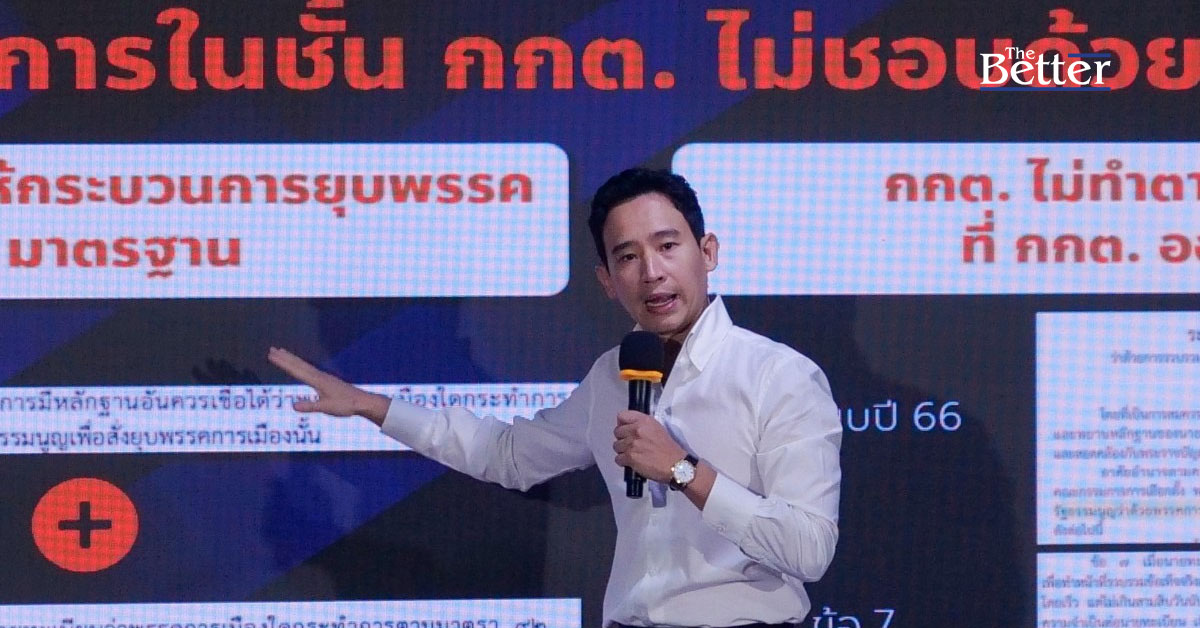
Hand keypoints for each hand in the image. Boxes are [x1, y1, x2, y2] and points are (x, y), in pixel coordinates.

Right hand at [267, 347, 388, 422]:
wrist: (362, 401)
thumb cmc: (345, 405)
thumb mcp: (326, 408)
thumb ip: (310, 406)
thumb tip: (293, 406)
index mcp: (317, 380)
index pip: (296, 370)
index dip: (283, 363)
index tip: (271, 355)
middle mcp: (319, 376)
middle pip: (298, 364)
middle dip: (284, 357)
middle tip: (271, 350)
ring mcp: (323, 377)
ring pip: (304, 365)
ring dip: (292, 359)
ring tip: (282, 352)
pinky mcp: (326, 380)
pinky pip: (309, 369)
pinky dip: (301, 365)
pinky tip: (300, 366)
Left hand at [612, 410, 686, 482]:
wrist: (676, 465)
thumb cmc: (668, 448)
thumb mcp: (657, 428)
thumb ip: (642, 425)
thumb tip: (627, 427)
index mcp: (644, 421)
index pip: (622, 416)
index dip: (621, 424)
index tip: (625, 430)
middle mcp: (637, 430)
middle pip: (617, 432)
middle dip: (622, 439)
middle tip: (630, 445)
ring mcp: (632, 443)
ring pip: (616, 446)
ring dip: (622, 451)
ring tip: (632, 454)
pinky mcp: (630, 457)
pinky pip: (618, 459)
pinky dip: (623, 462)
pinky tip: (631, 462)